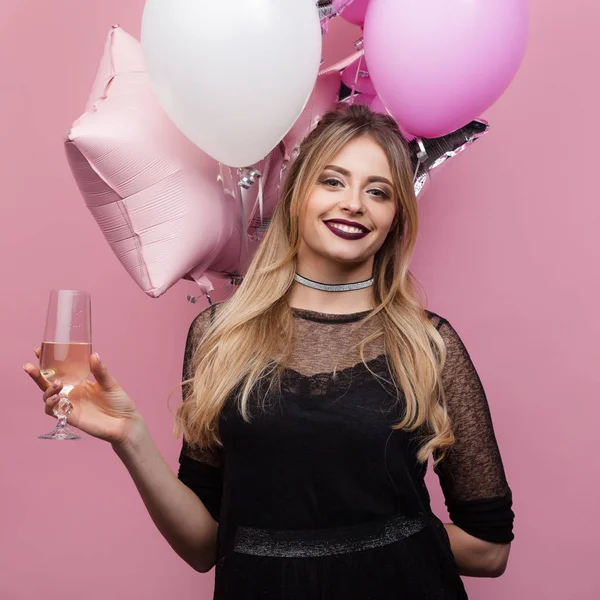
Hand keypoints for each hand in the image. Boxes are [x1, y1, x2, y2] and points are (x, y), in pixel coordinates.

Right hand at [24, 348, 144, 445]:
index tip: (39, 350)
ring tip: (58, 384)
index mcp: (79, 381)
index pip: (59, 370)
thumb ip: (100, 371)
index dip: (47, 361)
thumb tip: (94, 354)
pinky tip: (58, 398)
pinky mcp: (70, 417)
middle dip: (36, 374)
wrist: (125, 422)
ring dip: (47, 390)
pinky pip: (53, 411)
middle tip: (29, 366)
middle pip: (47, 383)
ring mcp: (69, 405)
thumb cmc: (119, 401)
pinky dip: (51, 404)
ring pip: (47, 397)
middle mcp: (71, 392)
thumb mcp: (109, 383)